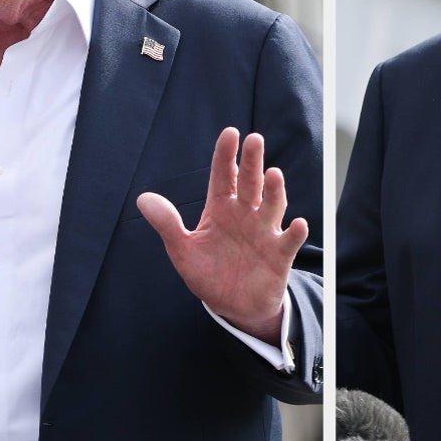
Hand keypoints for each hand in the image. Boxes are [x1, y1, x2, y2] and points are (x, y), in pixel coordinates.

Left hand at [136, 127, 308, 344]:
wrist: (233, 307)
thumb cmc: (209, 273)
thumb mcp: (183, 250)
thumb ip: (167, 224)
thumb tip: (142, 199)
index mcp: (221, 208)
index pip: (223, 175)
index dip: (226, 155)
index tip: (230, 133)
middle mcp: (245, 214)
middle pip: (250, 183)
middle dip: (252, 162)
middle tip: (254, 140)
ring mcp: (264, 232)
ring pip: (272, 206)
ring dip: (275, 191)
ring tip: (273, 174)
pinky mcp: (279, 255)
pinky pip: (289, 241)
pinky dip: (294, 233)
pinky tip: (299, 225)